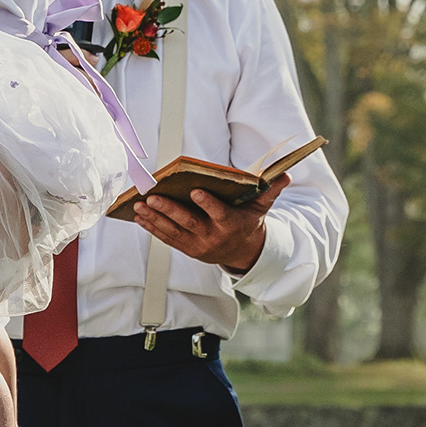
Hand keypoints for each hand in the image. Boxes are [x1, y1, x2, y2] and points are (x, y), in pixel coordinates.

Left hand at [133, 175, 289, 273]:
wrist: (243, 252)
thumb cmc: (249, 221)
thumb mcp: (262, 207)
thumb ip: (271, 191)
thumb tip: (286, 174)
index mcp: (231, 224)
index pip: (219, 214)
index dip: (208, 203)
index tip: (196, 190)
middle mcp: (213, 237)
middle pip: (189, 223)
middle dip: (170, 210)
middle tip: (153, 197)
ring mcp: (198, 245)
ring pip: (173, 231)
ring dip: (155, 218)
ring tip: (139, 205)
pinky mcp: (187, 248)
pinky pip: (167, 238)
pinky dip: (152, 227)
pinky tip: (140, 216)